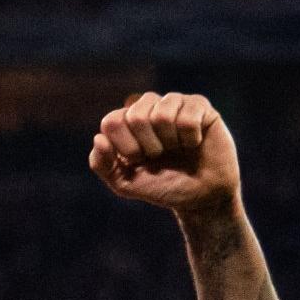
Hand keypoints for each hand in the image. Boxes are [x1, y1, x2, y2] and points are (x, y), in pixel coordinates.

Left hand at [89, 92, 242, 217]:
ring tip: (179, 149)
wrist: (201, 197)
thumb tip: (99, 138)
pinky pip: (188, 116)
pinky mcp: (199, 105)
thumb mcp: (125, 183)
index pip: (112, 122)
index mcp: (127, 120)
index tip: (139, 161)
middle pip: (136, 116)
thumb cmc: (164, 186)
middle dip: (149, 147)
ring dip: (171, 142)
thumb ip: (102, 165)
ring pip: (162, 115)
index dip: (126, 148)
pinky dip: (191, 138)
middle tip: (161, 156)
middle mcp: (149, 106)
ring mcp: (174, 102)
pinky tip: (195, 143)